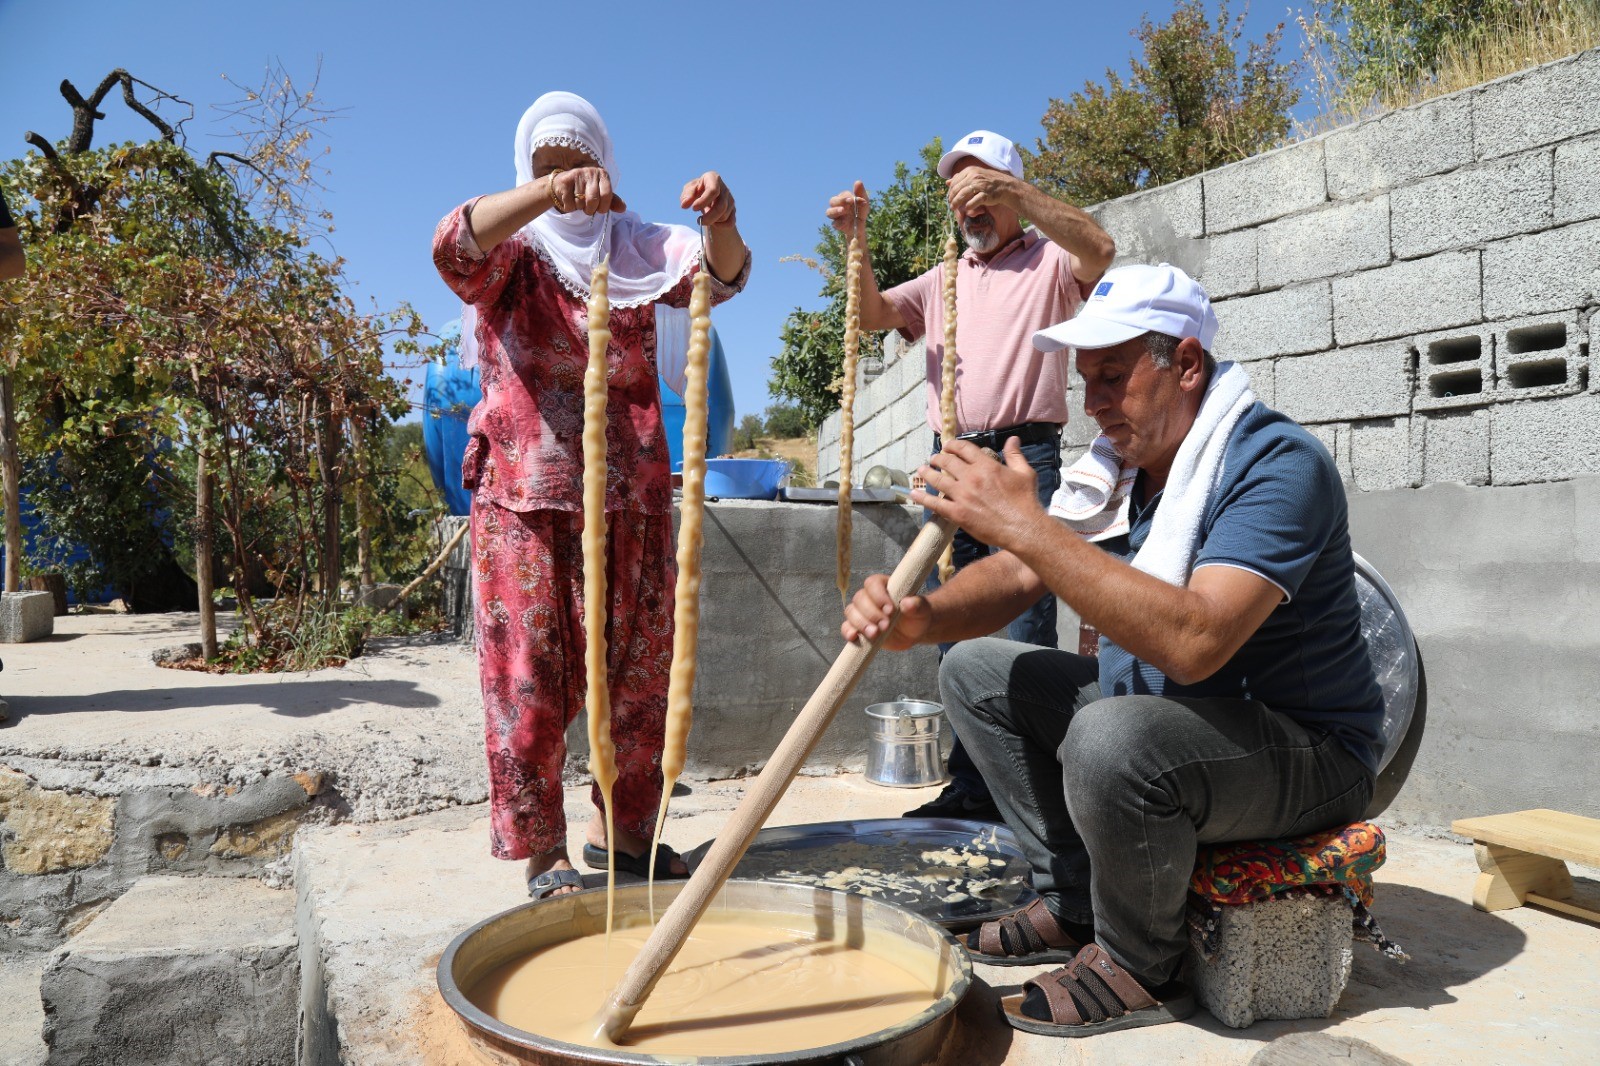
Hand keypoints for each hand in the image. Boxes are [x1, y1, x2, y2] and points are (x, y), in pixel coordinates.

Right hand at [552, 167, 625, 215]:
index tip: (600, 209)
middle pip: (593, 200)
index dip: (603, 207)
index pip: (607, 195)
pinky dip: (569, 207)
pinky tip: (568, 199)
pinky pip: (569, 203)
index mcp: (602, 174)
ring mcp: (577, 175)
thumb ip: (612, 201)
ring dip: (578, 208)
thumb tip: (623, 208)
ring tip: (576, 200)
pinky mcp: (565, 181)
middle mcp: (591, 172)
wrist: (562, 184)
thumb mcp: (601, 194)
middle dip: (590, 210)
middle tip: (587, 208)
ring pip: (580, 203)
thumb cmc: (585, 190)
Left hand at [681, 171, 736, 227]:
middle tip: (699, 221)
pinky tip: (713, 223)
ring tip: (705, 218)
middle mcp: (724, 189)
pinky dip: (720, 226)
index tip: (694, 209)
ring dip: (713, 221)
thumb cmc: (697, 191)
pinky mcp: (733, 210)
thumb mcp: (689, 190)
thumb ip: (686, 196)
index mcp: (713, 179)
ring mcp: (730, 200)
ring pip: (724, 216)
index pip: (713, 190)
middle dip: (709, 217)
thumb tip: (684, 205)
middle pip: (721, 206)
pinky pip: (730, 223)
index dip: (703, 201)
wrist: (707, 195)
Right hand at [825, 180, 869, 239]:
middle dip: (840, 201)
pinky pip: (834, 223)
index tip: (854, 199)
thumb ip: (860, 193)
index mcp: (843, 198)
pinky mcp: (836, 225)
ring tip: (843, 210)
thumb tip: (857, 182)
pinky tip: (845, 222)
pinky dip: (839, 222)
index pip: (843, 195)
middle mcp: (837, 206)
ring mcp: (835, 216)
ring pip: (829, 212)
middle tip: (849, 202)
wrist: (861, 226)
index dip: (848, 196)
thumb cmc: (861, 211)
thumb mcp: (864, 202)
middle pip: (832, 201)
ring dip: (835, 210)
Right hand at [841, 573, 931, 649]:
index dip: (878, 595)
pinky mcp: (858, 628)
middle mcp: (869, 597)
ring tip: (875, 634)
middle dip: (872, 613)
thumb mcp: (922, 610)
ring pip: (851, 612)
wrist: (913, 632)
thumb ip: (917, 605)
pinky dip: (848, 631)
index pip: (872, 583)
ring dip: (861, 623)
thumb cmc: (916, 616)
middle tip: (886, 625)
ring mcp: (862, 613)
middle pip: (860, 599)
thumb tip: (907, 603)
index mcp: (883, 586)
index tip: (890, 609)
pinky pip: (846, 627)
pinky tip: (854, 637)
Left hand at [912, 438, 1043, 550]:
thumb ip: (1015, 455)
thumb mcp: (1025, 473)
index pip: (964, 449)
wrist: (1023, 528)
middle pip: (948, 462)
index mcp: (987, 465)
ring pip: (938, 480)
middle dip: (938, 458)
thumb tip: (1013, 440)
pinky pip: (936, 503)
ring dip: (928, 473)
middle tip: (933, 459)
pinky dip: (922, 498)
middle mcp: (971, 477)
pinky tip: (913, 494)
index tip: (947, 446)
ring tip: (922, 469)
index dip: (952, 445)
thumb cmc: (1026, 501)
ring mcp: (963, 495)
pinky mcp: (958, 513)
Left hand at [947, 167, 1017, 218]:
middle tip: (950, 204)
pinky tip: (965, 209)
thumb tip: (947, 182)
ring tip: (953, 208)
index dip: (950, 191)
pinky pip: (973, 201)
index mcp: (970, 171)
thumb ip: (961, 178)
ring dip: (956, 203)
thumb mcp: (974, 175)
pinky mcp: (985, 194)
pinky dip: (968, 206)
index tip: (949, 197)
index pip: (955, 182)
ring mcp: (980, 185)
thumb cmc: (988, 181)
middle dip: (952, 198)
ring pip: (962, 195)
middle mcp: (974, 176)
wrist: (1004, 186)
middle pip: (957, 189)